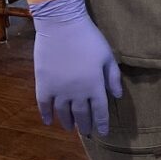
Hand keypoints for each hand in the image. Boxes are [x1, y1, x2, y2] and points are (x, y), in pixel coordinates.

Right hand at [29, 0, 122, 135]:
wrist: (62, 26)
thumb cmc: (89, 39)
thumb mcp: (107, 56)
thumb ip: (113, 77)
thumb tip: (117, 96)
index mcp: (94, 86)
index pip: (100, 111)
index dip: (102, 123)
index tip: (103, 132)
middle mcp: (77, 93)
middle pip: (82, 115)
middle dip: (85, 125)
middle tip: (86, 132)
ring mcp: (58, 91)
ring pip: (63, 113)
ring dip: (68, 122)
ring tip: (70, 128)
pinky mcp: (43, 86)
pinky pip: (44, 106)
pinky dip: (46, 116)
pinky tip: (49, 122)